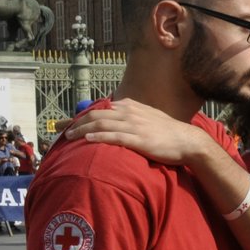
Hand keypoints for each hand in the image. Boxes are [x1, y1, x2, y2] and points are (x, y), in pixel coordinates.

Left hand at [62, 99, 206, 165]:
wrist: (188, 142)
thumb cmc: (169, 133)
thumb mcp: (149, 117)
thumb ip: (132, 114)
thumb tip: (117, 115)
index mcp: (131, 107)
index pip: (100, 108)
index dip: (81, 115)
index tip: (68, 122)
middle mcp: (130, 113)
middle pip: (95, 115)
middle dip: (75, 122)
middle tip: (61, 131)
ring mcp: (134, 126)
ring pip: (101, 124)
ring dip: (81, 130)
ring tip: (68, 137)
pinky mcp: (139, 139)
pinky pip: (114, 136)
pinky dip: (98, 137)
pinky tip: (87, 140)